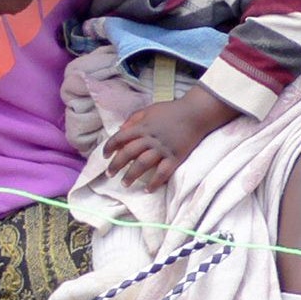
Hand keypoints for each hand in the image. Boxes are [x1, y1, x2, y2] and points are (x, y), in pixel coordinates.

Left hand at [103, 87, 239, 191]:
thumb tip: (120, 129)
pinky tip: (148, 189)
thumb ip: (133, 119)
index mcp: (142, 126)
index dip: (110, 147)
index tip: (105, 156)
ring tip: (124, 183)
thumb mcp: (149, 110)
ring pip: (142, 165)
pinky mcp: (175, 157)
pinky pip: (163, 172)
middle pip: (128, 153)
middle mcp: (149, 138)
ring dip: (131, 175)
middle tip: (109, 174)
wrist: (195, 113)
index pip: (120, 138)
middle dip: (116, 165)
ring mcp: (162, 149)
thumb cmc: (171, 110)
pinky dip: (155, 182)